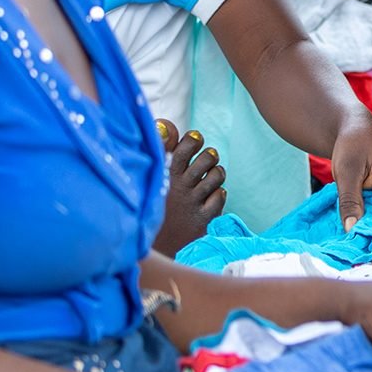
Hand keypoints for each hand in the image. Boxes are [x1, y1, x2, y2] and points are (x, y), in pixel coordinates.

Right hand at [152, 124, 226, 256]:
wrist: (150, 248)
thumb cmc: (153, 205)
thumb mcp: (152, 176)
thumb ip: (160, 147)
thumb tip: (166, 123)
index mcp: (166, 175)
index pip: (184, 148)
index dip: (193, 140)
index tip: (194, 142)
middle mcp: (181, 188)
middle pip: (207, 158)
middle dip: (210, 155)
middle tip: (206, 161)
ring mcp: (193, 204)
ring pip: (217, 175)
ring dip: (217, 173)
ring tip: (210, 178)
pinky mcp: (202, 220)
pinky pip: (221, 197)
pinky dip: (219, 194)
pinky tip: (210, 197)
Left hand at [329, 107, 371, 243]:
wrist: (357, 131)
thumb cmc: (352, 145)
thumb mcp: (346, 171)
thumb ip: (349, 200)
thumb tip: (351, 229)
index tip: (351, 251)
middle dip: (369, 237)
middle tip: (344, 245)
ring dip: (367, 230)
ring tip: (346, 233)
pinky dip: (368, 222)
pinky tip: (352, 221)